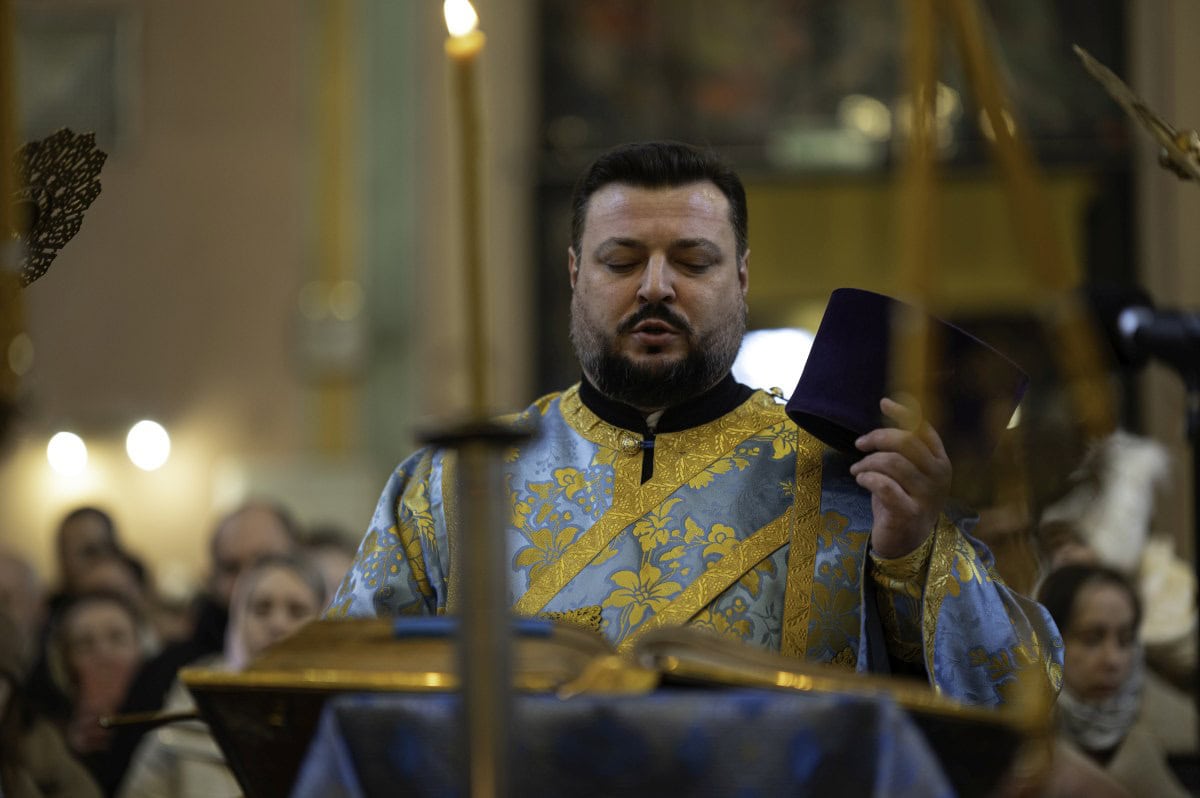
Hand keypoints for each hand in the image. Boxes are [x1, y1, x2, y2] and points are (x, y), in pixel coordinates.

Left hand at [849, 397, 951, 558]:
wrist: (906, 542)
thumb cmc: (903, 499)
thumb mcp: (907, 470)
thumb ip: (903, 447)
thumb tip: (888, 406)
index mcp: (940, 461)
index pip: (924, 428)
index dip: (904, 413)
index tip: (883, 403)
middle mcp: (939, 476)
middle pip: (906, 442)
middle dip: (877, 438)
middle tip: (860, 445)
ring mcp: (927, 496)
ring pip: (892, 462)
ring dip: (867, 462)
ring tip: (857, 469)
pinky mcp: (909, 513)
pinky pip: (884, 485)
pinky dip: (867, 478)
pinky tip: (860, 480)